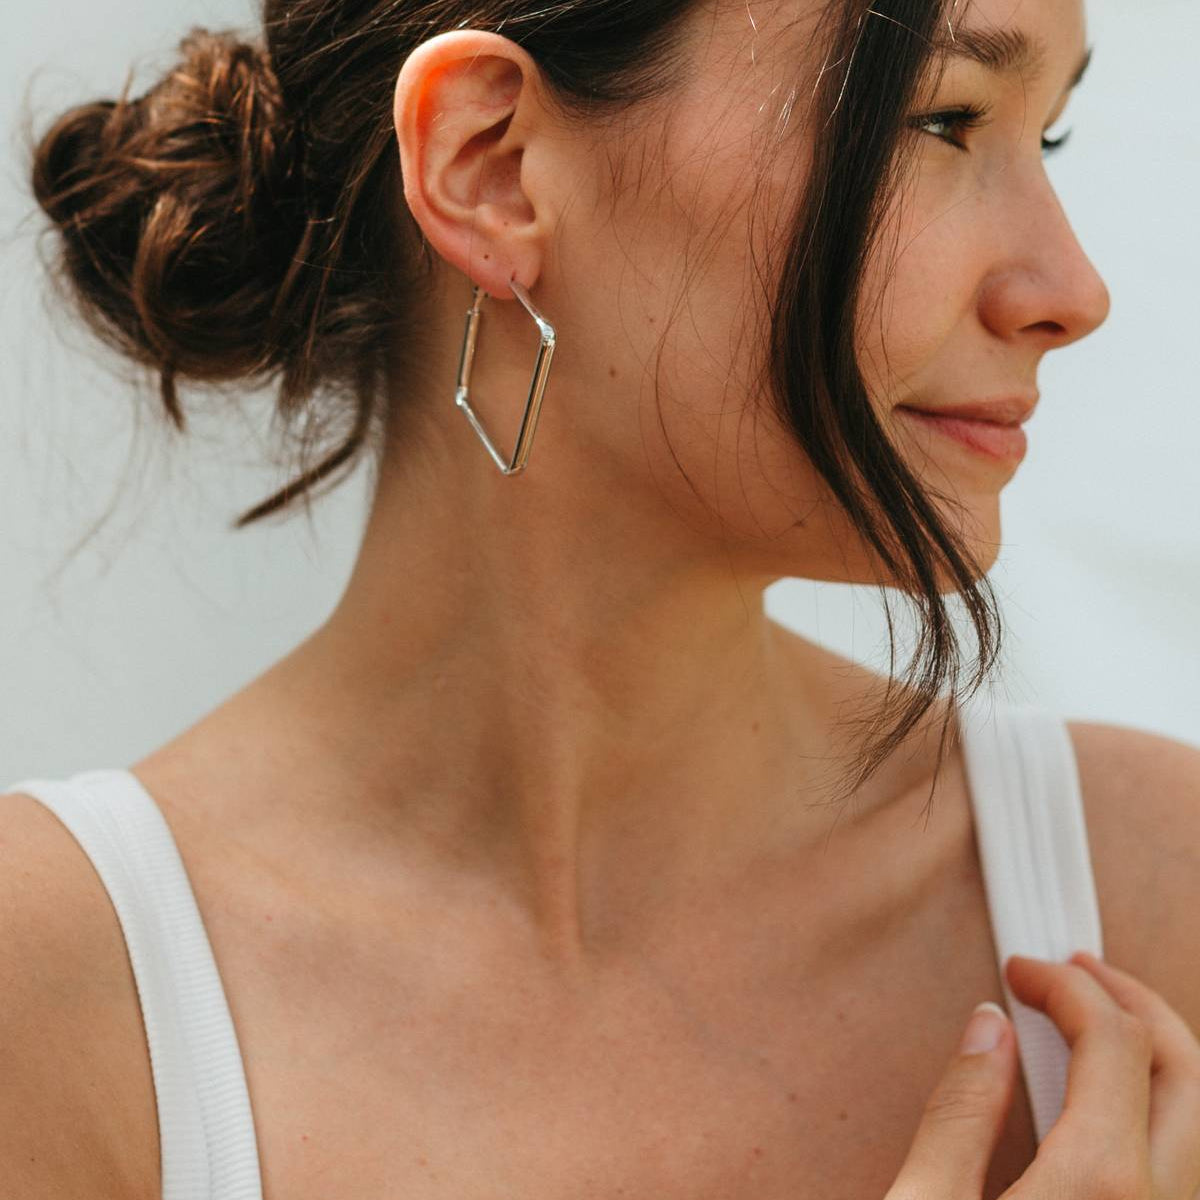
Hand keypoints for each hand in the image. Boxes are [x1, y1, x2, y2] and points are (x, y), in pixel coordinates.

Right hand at [883, 952, 1199, 1198]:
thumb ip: (959, 1113)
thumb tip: (988, 1029)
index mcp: (1101, 1186)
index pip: (1114, 1043)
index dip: (1066, 987)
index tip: (1022, 970)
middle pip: (1185, 1074)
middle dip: (1134, 1002)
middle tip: (1078, 970)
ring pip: (1197, 1124)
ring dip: (1153, 1055)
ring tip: (1095, 1021)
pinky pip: (1180, 1167)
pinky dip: (1153, 1107)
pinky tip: (1105, 1101)